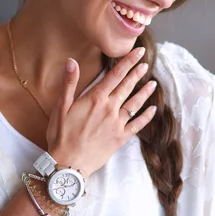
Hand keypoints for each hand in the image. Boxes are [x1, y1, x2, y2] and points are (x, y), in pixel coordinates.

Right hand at [45, 47, 157, 177]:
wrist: (69, 163)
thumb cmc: (62, 134)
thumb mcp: (61, 106)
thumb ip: (69, 83)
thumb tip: (72, 61)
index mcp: (95, 98)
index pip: (115, 75)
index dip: (128, 62)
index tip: (138, 52)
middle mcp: (109, 108)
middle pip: (126, 87)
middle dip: (137, 73)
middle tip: (145, 63)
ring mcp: (116, 124)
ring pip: (135, 104)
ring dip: (144, 92)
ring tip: (153, 83)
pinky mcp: (120, 138)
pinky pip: (137, 125)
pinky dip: (146, 117)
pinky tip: (153, 110)